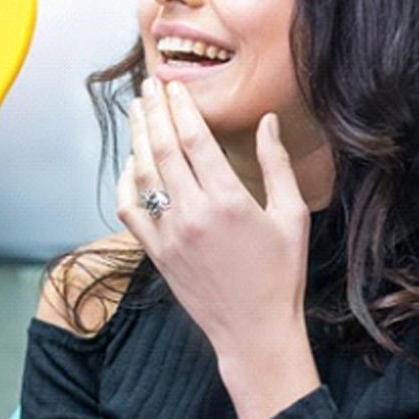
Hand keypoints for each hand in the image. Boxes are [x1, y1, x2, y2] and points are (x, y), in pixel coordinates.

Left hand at [118, 78, 311, 355]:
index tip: (175, 86)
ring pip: (143, 174)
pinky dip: (125, 183)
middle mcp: (193, 214)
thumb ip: (277, 165)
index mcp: (229, 201)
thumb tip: (267, 122)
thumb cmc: (281, 274)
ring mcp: (170, 235)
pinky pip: (131, 210)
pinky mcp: (156, 254)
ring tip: (137, 111)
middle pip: (163, 149)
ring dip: (137, 138)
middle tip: (149, 86)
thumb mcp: (292, 216)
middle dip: (154, 111)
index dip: (182, 107)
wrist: (255, 332)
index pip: (195, 140)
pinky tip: (131, 163)